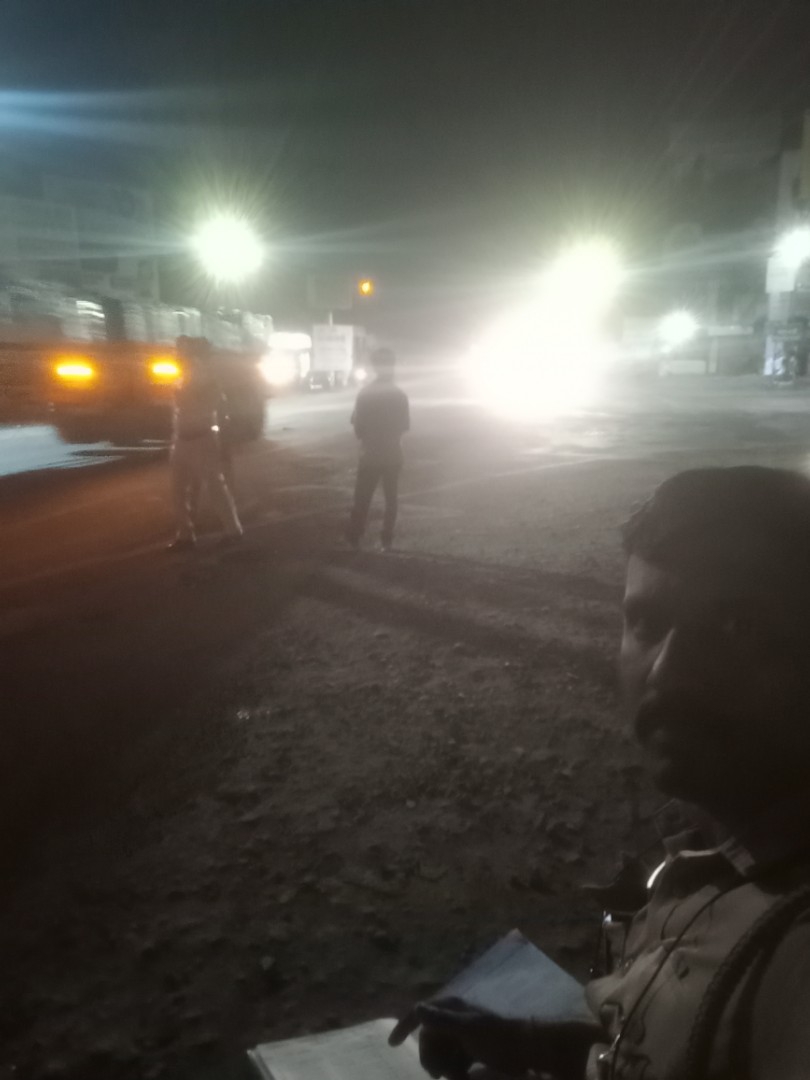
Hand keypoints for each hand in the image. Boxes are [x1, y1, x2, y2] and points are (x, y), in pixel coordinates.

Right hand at [389, 997, 532, 1078]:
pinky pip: (453, 1061)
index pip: (419, 1012)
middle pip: (428, 1039)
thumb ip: (443, 1020)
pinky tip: (463, 1078)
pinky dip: (454, 1071)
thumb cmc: (497, 1038)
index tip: (393, 1045)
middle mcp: (453, 1018)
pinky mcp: (471, 1049)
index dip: (404, 1025)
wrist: (527, 1050)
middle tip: (440, 1075)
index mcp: (451, 1007)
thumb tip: (417, 1007)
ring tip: (457, 1078)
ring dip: (444, 1068)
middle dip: (431, 1058)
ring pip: (440, 1053)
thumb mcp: (468, 1029)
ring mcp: (462, 1034)